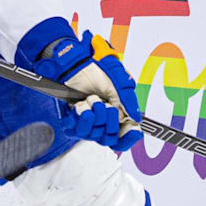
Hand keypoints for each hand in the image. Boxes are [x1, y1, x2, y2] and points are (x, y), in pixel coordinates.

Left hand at [34, 31, 142, 150]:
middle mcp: (100, 124)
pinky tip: (82, 104)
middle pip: (108, 139)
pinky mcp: (71, 121)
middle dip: (109, 121)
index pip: (121, 140)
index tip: (133, 132)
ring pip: (93, 134)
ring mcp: (85, 124)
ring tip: (92, 99)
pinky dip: (82, 114)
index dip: (127, 139)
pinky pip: (77, 129)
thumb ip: (127, 104)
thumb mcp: (119, 87)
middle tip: (108, 106)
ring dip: (95, 114)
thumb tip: (135, 120)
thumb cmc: (97, 73)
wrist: (77, 65)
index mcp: (114, 117)